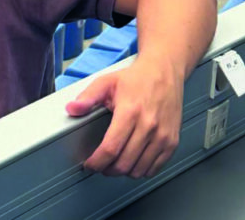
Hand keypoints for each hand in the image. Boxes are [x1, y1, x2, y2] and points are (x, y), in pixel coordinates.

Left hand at [65, 57, 183, 177]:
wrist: (164, 72)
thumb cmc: (136, 78)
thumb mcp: (106, 82)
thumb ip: (87, 97)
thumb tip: (72, 109)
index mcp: (130, 112)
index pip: (111, 148)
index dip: (97, 161)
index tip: (90, 164)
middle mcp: (149, 126)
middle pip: (125, 163)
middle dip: (107, 169)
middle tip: (99, 165)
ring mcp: (163, 136)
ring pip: (140, 169)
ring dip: (124, 172)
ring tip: (114, 164)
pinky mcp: (172, 141)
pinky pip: (156, 167)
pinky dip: (141, 170)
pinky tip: (132, 162)